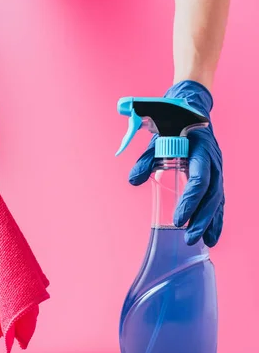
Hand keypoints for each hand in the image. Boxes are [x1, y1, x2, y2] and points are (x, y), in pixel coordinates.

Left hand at [129, 80, 223, 246]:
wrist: (190, 109)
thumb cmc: (171, 123)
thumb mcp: (155, 137)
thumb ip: (145, 159)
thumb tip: (133, 181)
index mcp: (200, 150)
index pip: (198, 181)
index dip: (189, 202)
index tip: (178, 220)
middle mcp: (213, 162)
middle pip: (211, 196)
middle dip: (202, 219)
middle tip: (189, 238)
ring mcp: (217, 170)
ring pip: (217, 200)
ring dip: (210, 222)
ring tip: (204, 242)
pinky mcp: (215, 176)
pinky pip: (219, 200)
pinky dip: (216, 218)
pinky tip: (212, 236)